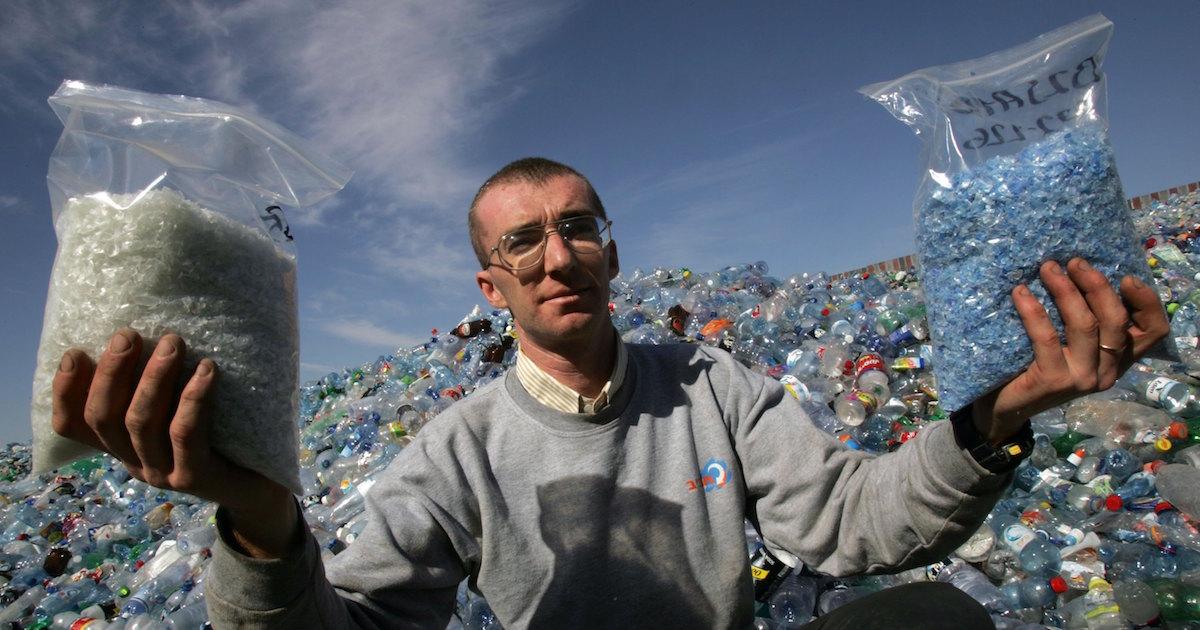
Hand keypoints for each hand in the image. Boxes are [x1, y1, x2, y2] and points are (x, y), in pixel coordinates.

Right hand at [52, 328, 296, 556]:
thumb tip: (151, 336)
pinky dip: (193, 398)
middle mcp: (134, 462)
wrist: (260, 490)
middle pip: (104, 417)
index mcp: (122, 445)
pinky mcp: (195, 477)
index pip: (74, 424)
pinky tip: (206, 369)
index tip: (75, 352)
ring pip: (141, 422)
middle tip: (128, 335)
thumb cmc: (220, 439)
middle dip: (112, 372)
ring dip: (154, 377)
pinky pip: (185, 433)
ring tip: (173, 342)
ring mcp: (162, 473)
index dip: (65, 390)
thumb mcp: (179, 412)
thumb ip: (159, 389)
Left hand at [972, 258, 1170, 443]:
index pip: (1153, 331)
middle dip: (1097, 285)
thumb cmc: (1036, 367)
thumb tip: (1082, 273)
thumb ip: (1085, 321)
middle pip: (1116, 320)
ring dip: (1065, 290)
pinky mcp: (1053, 381)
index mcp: (1118, 360)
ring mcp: (1082, 378)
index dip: (1148, 302)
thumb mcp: (1069, 345)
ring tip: (1048, 269)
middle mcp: (1106, 372)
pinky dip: (1033, 309)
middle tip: (1074, 262)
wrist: (1004, 408)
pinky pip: (1046, 336)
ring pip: (1084, 324)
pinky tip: (1021, 293)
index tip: (1126, 277)